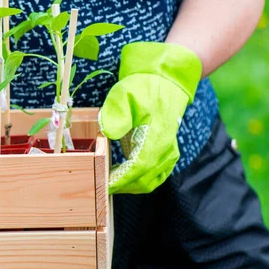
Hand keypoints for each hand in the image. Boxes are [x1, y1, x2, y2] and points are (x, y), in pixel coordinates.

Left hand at [99, 42, 201, 193]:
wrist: (163, 82)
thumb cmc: (143, 88)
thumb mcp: (124, 95)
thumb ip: (116, 115)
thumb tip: (107, 133)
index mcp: (157, 136)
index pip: (138, 168)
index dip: (120, 180)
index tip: (103, 183)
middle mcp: (166, 149)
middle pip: (143, 180)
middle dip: (121, 185)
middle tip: (99, 183)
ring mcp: (169, 154)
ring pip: (149, 182)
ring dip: (128, 186)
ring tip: (108, 180)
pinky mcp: (166, 155)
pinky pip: (154, 177)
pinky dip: (138, 181)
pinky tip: (121, 175)